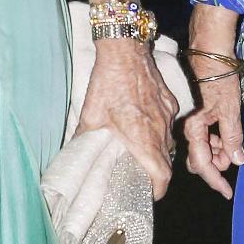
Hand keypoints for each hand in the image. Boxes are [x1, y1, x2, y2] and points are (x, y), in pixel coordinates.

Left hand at [76, 41, 177, 199]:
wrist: (126, 48)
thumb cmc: (108, 82)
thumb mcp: (90, 114)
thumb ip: (84, 139)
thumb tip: (74, 154)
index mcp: (144, 138)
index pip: (162, 176)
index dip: (156, 191)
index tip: (146, 194)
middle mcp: (161, 129)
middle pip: (166, 162)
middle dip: (155, 173)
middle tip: (138, 175)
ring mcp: (168, 114)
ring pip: (168, 142)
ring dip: (157, 151)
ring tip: (139, 150)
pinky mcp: (169, 100)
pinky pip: (168, 123)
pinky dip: (159, 130)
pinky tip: (143, 123)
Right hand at [181, 2, 243, 199]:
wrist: (209, 47)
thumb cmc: (220, 76)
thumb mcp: (230, 109)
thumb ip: (232, 137)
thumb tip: (236, 160)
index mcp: (192, 128)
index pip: (202, 164)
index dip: (216, 180)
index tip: (228, 192)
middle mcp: (185, 125)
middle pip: (197, 157)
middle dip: (215, 163)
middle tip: (233, 157)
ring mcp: (187, 117)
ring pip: (199, 144)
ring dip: (215, 149)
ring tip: (232, 143)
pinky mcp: (191, 109)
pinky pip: (200, 131)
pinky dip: (212, 136)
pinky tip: (224, 131)